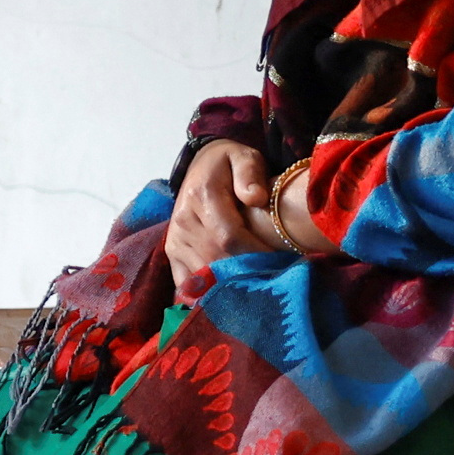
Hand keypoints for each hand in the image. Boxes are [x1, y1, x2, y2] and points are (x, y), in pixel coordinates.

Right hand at [164, 140, 284, 293]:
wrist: (200, 165)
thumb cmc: (229, 164)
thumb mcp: (244, 156)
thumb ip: (250, 173)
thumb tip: (256, 197)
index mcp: (201, 196)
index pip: (229, 236)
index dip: (255, 254)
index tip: (281, 263)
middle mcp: (183, 221)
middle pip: (217, 259)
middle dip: (247, 273)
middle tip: (275, 281)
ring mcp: (175, 239)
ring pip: (204, 274)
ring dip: (231, 285)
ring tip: (259, 289)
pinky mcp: (172, 253)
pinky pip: (186, 282)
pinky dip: (207, 293)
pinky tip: (228, 298)